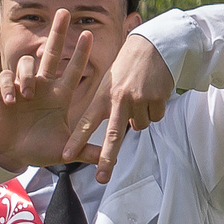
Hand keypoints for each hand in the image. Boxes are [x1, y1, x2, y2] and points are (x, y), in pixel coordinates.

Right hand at [0, 10, 100, 171]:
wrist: (12, 153)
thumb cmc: (39, 148)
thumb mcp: (66, 150)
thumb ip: (87, 151)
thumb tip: (112, 160)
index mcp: (59, 95)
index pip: (73, 69)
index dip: (80, 52)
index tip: (88, 34)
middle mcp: (43, 85)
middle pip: (50, 53)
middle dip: (57, 33)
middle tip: (63, 12)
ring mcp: (23, 86)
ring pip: (27, 63)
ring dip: (28, 75)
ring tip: (28, 94)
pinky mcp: (3, 90)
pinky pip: (6, 78)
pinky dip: (9, 86)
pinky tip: (11, 100)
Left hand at [65, 34, 173, 182]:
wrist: (152, 46)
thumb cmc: (127, 64)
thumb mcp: (110, 81)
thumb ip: (106, 104)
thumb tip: (113, 129)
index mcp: (103, 95)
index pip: (86, 122)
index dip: (76, 140)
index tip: (65, 155)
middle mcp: (119, 99)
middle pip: (113, 135)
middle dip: (107, 158)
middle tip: (101, 178)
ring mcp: (139, 98)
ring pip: (140, 125)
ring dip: (141, 117)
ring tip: (141, 97)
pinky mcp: (157, 97)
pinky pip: (156, 117)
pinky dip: (155, 110)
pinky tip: (153, 93)